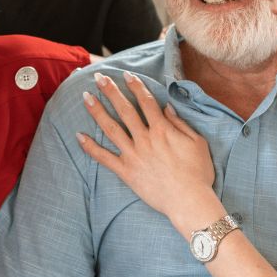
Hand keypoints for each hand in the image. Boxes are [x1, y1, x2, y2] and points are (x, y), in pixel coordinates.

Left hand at [78, 71, 215, 230]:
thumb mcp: (197, 142)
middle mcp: (144, 138)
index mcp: (162, 129)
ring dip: (97, 112)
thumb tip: (167, 107)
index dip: (135, 86)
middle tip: (99, 77)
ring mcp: (133, 155)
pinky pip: (104, 158)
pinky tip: (79, 136)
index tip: (126, 75)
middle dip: (111, 91)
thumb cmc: (198, 173)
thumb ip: (180, 123)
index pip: (146, 101)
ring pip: (111, 128)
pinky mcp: (126, 172)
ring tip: (86, 98)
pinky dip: (91, 147)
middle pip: (124, 109)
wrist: (188, 201)